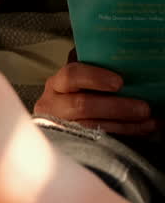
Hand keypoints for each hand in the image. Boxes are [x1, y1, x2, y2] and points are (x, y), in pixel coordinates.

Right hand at [33, 49, 156, 135]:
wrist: (65, 121)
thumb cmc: (77, 94)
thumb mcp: (80, 80)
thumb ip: (93, 69)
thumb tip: (126, 60)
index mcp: (57, 84)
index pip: (71, 76)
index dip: (94, 77)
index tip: (119, 82)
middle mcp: (54, 105)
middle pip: (82, 105)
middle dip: (116, 107)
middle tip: (143, 108)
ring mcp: (61, 126)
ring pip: (92, 127)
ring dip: (125, 124)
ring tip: (149, 121)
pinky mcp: (71, 142)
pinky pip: (98, 141)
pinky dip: (124, 134)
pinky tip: (142, 129)